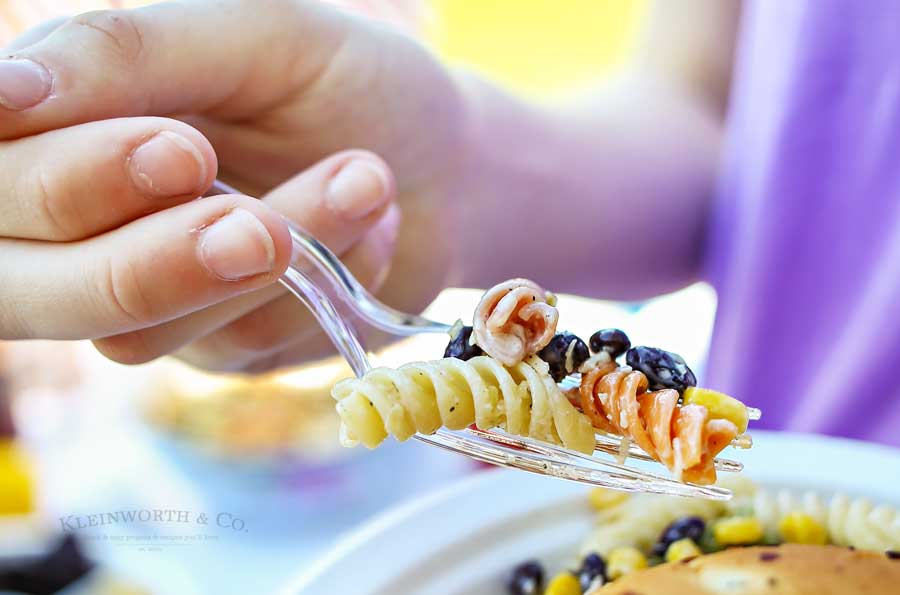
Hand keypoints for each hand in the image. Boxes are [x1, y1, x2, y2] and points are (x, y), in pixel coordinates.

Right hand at [0, 0, 463, 370]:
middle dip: (145, 261)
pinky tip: (373, 224)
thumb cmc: (346, 84)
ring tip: (365, 177)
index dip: (67, 181)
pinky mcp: (223, 346)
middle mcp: (89, 224)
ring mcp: (153, 297)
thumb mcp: (254, 35)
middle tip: (255, 221)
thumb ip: (129, 53)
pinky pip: (239, 343)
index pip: (0, 178)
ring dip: (267, 253)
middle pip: (29, 289)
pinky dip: (320, 283)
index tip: (185, 152)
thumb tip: (6, 92)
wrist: (446, 163)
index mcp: (68, 130)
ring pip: (137, 329)